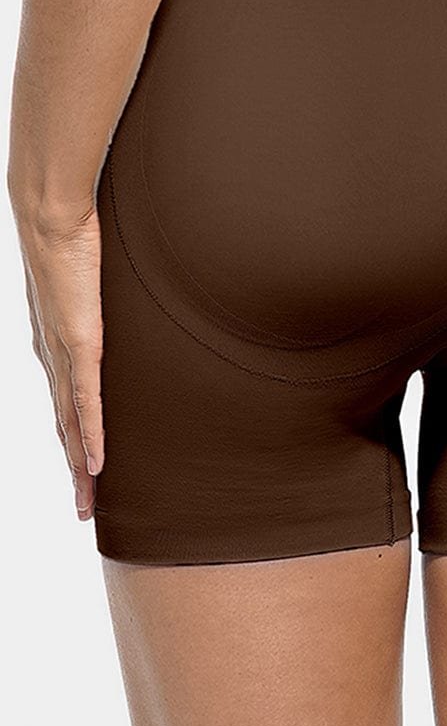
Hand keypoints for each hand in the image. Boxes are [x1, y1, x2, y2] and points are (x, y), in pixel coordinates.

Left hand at [14, 206, 103, 518]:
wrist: (50, 216)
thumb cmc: (72, 236)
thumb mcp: (91, 276)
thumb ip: (99, 295)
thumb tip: (118, 294)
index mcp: (54, 343)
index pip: (65, 403)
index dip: (73, 441)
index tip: (84, 471)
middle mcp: (53, 357)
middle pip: (64, 427)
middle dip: (75, 471)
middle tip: (85, 509)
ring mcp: (63, 354)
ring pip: (71, 425)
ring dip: (79, 467)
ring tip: (89, 501)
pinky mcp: (78, 344)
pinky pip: (86, 402)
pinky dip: (90, 437)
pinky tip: (95, 465)